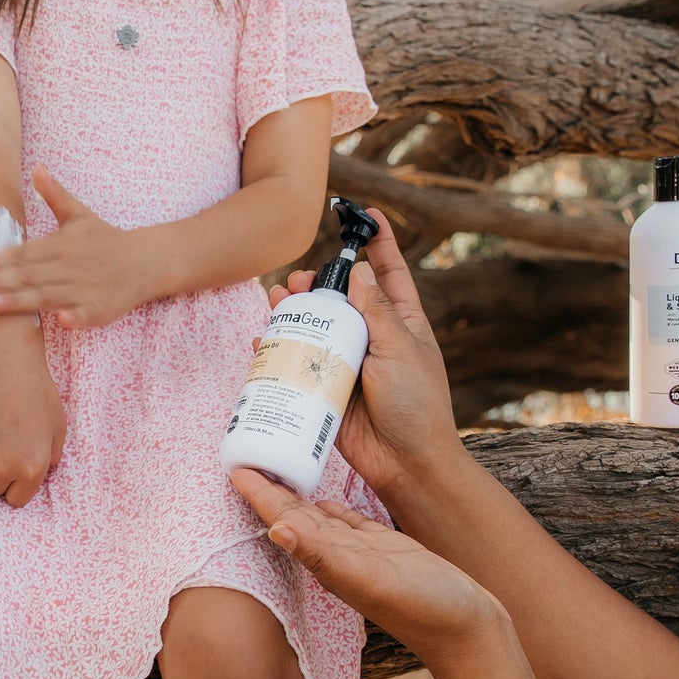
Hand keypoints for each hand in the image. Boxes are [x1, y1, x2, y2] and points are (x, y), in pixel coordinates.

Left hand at [0, 167, 147, 327]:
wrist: (147, 260)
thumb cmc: (106, 239)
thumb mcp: (79, 215)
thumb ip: (55, 196)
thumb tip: (36, 168)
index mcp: (60, 245)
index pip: (22, 253)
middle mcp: (70, 266)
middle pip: (28, 275)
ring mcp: (86, 288)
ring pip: (47, 296)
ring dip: (19, 301)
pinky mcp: (101, 308)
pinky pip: (86, 314)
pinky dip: (74, 318)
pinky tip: (58, 322)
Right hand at [0, 342, 66, 506]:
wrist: (7, 362)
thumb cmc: (37, 393)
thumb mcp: (58, 429)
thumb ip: (51, 459)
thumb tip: (41, 477)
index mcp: (32, 470)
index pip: (16, 501)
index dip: (16, 486)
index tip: (14, 474)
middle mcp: (4, 468)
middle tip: (3, 449)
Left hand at [230, 473, 502, 662]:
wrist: (467, 632)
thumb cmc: (421, 607)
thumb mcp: (369, 578)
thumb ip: (323, 555)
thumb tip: (275, 530)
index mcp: (326, 558)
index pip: (282, 518)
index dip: (258, 492)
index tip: (233, 462)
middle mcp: (335, 554)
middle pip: (291, 511)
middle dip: (267, 484)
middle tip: (247, 447)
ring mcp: (358, 551)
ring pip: (316, 513)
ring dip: (293, 490)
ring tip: (276, 460)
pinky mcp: (383, 547)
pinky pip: (346, 519)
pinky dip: (328, 502)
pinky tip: (320, 492)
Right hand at [275, 209, 460, 498]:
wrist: (405, 464)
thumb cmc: (416, 406)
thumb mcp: (400, 351)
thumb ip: (377, 311)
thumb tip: (358, 271)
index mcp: (400, 323)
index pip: (390, 272)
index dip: (380, 242)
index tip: (367, 214)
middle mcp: (371, 338)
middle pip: (339, 297)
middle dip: (317, 281)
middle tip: (300, 281)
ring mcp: (346, 363)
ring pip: (314, 327)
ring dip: (293, 311)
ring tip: (277, 301)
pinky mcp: (325, 388)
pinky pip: (297, 363)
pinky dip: (278, 350)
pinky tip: (262, 341)